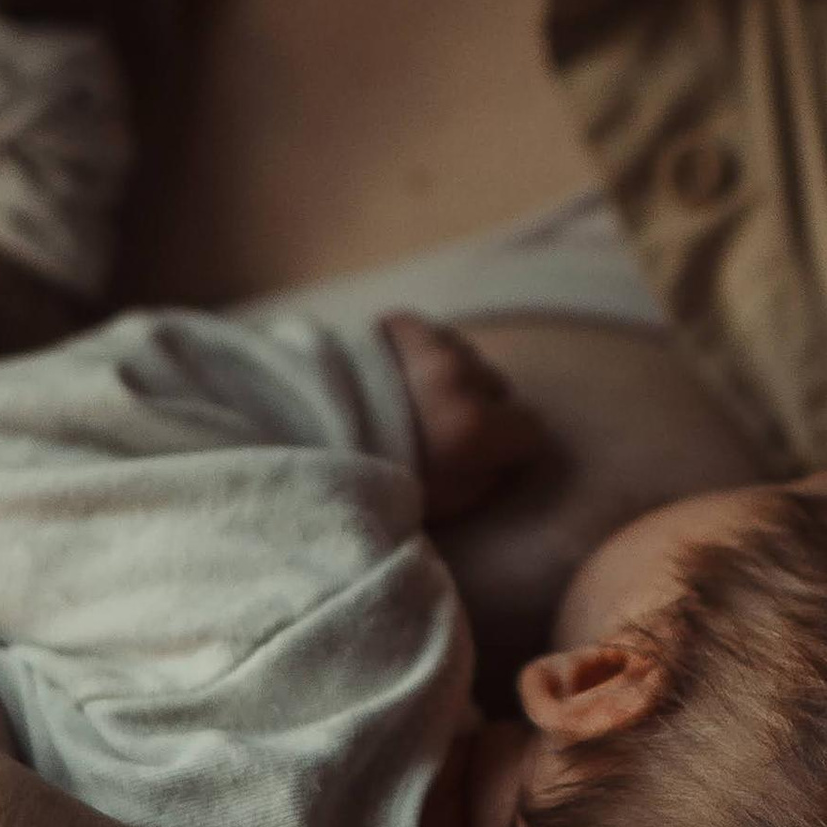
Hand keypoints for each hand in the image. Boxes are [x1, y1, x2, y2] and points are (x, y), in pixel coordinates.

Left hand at [383, 312, 553, 523]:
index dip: (512, 447)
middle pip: (498, 389)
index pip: (531, 429)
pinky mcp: (402, 324)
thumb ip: (485, 479)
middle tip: (444, 430)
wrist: (296, 433)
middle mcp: (461, 377)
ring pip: (467, 359)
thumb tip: (507, 461)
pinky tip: (396, 376)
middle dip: (482, 408)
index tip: (492, 457)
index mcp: (474, 427)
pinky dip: (423, 355)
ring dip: (453, 378)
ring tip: (416, 402)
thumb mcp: (438, 503)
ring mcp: (432, 343)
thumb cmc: (369, 480)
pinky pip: (434, 337)